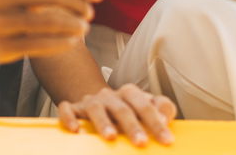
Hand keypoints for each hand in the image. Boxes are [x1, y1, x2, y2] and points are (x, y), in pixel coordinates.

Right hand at [58, 84, 176, 146]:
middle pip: (122, 108)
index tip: (166, 139)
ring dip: (104, 123)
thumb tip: (166, 116)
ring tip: (111, 137)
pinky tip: (75, 129)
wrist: (98, 102)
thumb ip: (162, 108)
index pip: (145, 106)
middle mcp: (111, 96)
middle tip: (141, 142)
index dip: (156, 122)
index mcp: (130, 94)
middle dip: (132, 126)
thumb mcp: (145, 106)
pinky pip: (68, 109)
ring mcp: (91, 101)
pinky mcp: (74, 108)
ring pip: (96, 109)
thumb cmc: (126, 108)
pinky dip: (70, 118)